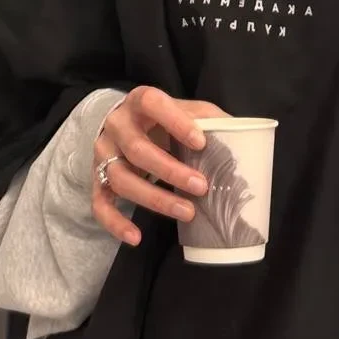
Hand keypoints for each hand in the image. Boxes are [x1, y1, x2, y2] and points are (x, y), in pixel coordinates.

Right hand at [91, 86, 226, 245]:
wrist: (121, 120)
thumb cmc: (161, 117)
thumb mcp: (184, 108)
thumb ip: (207, 118)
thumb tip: (243, 134)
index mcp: (139, 100)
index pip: (153, 104)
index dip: (176, 122)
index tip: (201, 142)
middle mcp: (116, 125)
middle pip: (137, 149)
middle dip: (171, 171)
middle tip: (202, 187)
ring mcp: (103, 153)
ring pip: (121, 179)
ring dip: (155, 199)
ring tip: (188, 212)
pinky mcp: (95, 178)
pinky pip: (100, 204)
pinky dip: (115, 223)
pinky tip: (136, 237)